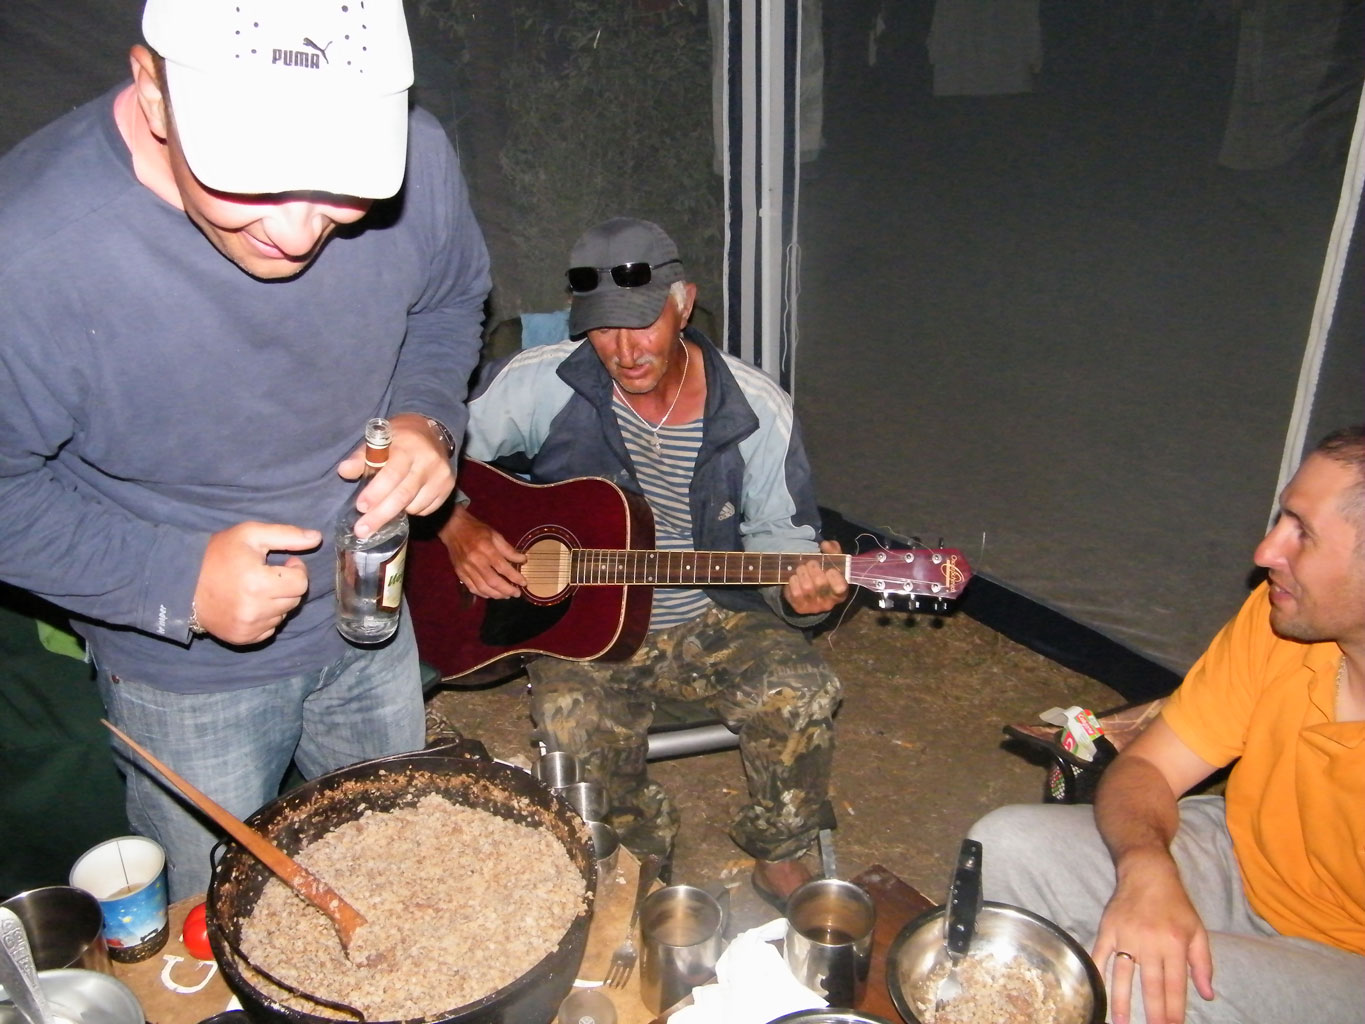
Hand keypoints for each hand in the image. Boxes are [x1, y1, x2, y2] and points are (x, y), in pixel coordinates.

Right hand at [193, 522, 320, 643]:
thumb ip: (287, 535)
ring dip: (277, 601)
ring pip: (283, 614)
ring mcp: (248, 627)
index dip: (296, 570)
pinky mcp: (242, 638)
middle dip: (288, 585)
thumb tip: (317, 538)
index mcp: (259, 583)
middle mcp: (255, 610)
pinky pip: (270, 629)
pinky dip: (266, 617)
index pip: (302, 582)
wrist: (183, 582)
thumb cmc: (218, 554)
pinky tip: (250, 604)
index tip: (284, 563)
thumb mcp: (250, 534)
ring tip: (257, 588)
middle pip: (295, 599)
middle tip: (269, 575)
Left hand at [337, 412, 456, 538]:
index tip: (361, 507)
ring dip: (395, 512)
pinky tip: (404, 503)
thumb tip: (344, 471)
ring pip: (415, 505)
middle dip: (381, 515)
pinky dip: (412, 510)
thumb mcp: (378, 440)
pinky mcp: (448, 487)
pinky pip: (427, 509)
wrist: (432, 432)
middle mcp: (428, 461)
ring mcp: (441, 475)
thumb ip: (361, 457)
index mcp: (407, 446)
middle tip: (363, 530)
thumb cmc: (398, 439)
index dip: (376, 493)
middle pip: (403, 494)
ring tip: (382, 511)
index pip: (392, 473)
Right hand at [437, 504, 526, 598]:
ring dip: (496, 594)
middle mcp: (475, 561)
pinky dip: (484, 594)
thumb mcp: (495, 535)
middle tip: (517, 593)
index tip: (524, 583)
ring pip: (483, 588)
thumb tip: (522, 560)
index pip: (502, 567)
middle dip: (507, 590)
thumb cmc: (477, 530)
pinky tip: (492, 594)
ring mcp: (466, 569)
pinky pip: (472, 588)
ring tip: (506, 595)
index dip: (514, 577)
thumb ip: (508, 550)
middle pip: (493, 581)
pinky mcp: (460, 573)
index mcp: (486, 549)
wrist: (453, 528)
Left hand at [782, 539, 848, 614]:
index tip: (829, 569)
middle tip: (810, 563)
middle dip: (813, 568)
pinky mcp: (800, 608)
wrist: (807, 592)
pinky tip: (795, 577)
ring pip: (807, 587)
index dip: (834, 576)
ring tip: (802, 568)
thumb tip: (826, 544)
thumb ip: (833, 550)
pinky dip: (794, 581)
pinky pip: (795, 592)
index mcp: (840, 593)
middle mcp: (828, 603)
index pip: (840, 588)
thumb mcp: (832, 562)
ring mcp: (814, 607)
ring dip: (802, 572)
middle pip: (820, 583)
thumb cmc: (823, 574)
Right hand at [1092, 850, 1214, 1023]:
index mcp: (1175, 944)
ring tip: (1121, 1022)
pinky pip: (1101, 954)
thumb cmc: (1175, 904)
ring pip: (1123, 975)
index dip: (1174, 1010)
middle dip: (1153, 1013)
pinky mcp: (1108, 928)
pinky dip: (1098, 972)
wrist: (1147, 872)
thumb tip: (1207, 995)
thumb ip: (1203, 964)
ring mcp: (1126, 935)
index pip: (1175, 985)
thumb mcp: (1197, 931)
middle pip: (1151, 985)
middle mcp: (1150, 942)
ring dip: (1122, 1001)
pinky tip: (1097, 989)